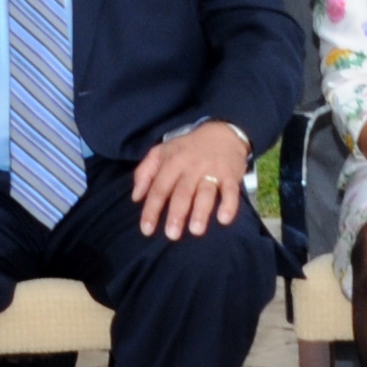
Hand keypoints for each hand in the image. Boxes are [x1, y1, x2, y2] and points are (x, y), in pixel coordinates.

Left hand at [133, 122, 251, 238]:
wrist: (222, 132)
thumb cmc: (187, 147)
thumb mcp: (161, 152)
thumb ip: (144, 172)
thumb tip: (136, 198)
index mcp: (172, 162)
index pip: (159, 188)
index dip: (152, 209)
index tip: (147, 230)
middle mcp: (191, 167)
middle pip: (182, 192)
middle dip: (177, 214)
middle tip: (172, 235)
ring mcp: (212, 170)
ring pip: (205, 192)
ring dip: (201, 211)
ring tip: (196, 230)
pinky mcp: (231, 175)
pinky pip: (231, 191)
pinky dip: (229, 205)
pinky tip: (224, 219)